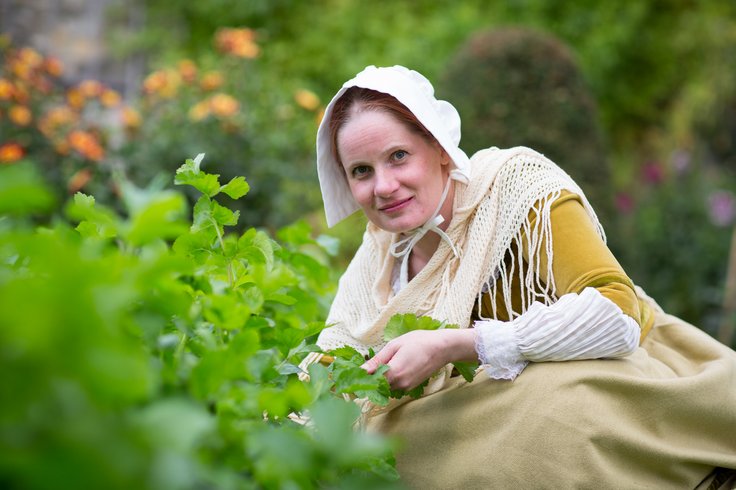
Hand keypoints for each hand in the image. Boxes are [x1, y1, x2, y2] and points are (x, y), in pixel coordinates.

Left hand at [361, 328, 476, 390]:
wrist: (443, 348)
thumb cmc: (419, 341)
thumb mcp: (395, 345)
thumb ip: (377, 360)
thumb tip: (361, 370)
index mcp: (394, 373)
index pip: (370, 381)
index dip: (361, 377)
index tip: (352, 373)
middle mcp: (400, 384)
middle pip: (377, 385)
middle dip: (370, 377)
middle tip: (365, 365)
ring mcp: (406, 387)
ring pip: (385, 386)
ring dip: (380, 378)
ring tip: (381, 362)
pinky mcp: (411, 386)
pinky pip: (394, 385)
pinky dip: (390, 378)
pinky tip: (393, 366)